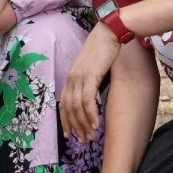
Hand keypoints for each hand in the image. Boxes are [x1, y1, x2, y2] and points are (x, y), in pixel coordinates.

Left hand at [59, 22, 120, 141]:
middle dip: (76, 127)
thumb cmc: (103, 49)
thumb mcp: (92, 68)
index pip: (63, 104)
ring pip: (77, 107)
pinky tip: (96, 124)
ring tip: (91, 136)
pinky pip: (88, 100)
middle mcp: (71, 78)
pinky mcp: (90, 76)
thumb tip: (92, 96)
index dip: (65, 121)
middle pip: (69, 109)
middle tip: (83, 140)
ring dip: (84, 124)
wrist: (109, 32)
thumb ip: (89, 81)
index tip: (70, 134)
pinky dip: (91, 114)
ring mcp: (79, 77)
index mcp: (70, 77)